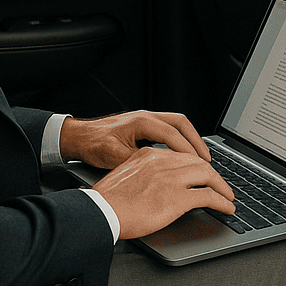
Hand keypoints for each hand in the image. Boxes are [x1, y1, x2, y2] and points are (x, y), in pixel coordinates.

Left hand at [59, 110, 210, 169]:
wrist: (78, 136)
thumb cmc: (92, 143)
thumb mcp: (113, 155)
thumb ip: (136, 160)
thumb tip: (157, 168)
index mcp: (141, 122)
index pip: (173, 134)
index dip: (188, 150)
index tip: (200, 164)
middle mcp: (146, 117)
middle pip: (181, 124)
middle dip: (196, 141)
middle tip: (208, 159)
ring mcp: (145, 120)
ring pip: (176, 125)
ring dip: (189, 140)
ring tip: (200, 158)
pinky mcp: (142, 127)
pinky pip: (168, 130)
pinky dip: (179, 141)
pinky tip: (181, 156)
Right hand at [91, 146, 235, 238]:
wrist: (100, 212)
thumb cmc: (106, 201)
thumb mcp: (125, 177)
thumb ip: (143, 175)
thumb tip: (154, 187)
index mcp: (149, 155)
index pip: (181, 155)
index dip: (197, 166)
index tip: (204, 174)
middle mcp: (162, 162)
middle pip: (198, 162)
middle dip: (214, 175)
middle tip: (222, 186)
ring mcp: (171, 179)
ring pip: (208, 176)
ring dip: (222, 187)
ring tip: (228, 197)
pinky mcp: (177, 198)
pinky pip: (208, 196)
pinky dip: (222, 202)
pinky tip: (226, 208)